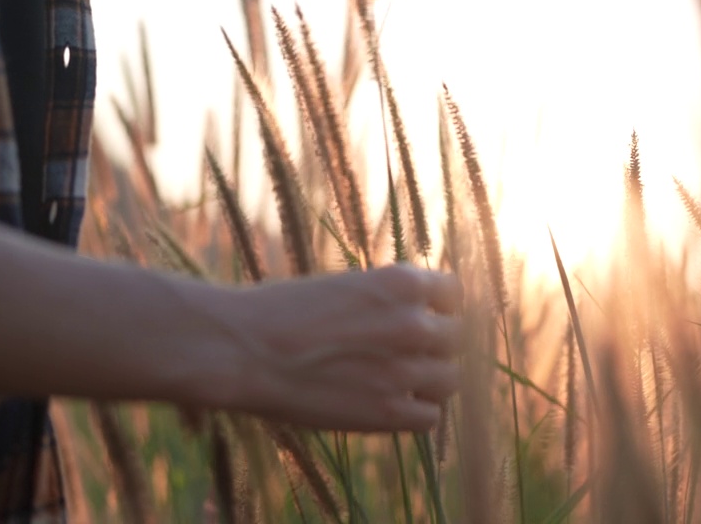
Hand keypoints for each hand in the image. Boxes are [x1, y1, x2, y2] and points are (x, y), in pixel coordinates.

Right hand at [210, 264, 461, 431]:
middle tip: (409, 354)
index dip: (440, 307)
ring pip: (451, 379)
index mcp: (401, 283)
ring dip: (431, 381)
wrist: (244, 349)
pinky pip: (431, 418)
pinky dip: (417, 414)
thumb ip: (388, 299)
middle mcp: (412, 323)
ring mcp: (404, 369)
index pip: (454, 293)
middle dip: (437, 345)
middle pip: (457, 338)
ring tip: (401, 382)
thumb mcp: (345, 285)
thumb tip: (420, 312)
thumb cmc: (282, 311)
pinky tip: (392, 406)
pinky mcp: (388, 411)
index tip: (426, 317)